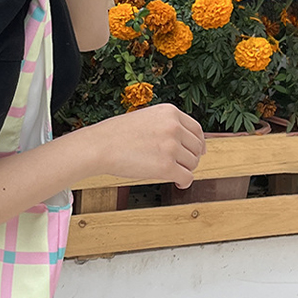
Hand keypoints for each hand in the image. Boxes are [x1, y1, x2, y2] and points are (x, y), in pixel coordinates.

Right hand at [91, 104, 206, 189]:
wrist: (98, 146)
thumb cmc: (114, 135)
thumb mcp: (145, 118)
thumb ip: (165, 125)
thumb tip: (183, 141)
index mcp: (169, 112)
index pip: (196, 129)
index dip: (198, 143)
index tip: (198, 151)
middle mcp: (174, 127)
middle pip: (196, 147)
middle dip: (190, 158)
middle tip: (181, 165)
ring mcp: (171, 146)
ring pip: (192, 163)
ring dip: (184, 170)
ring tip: (171, 173)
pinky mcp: (167, 166)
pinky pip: (186, 177)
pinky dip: (184, 182)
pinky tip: (178, 184)